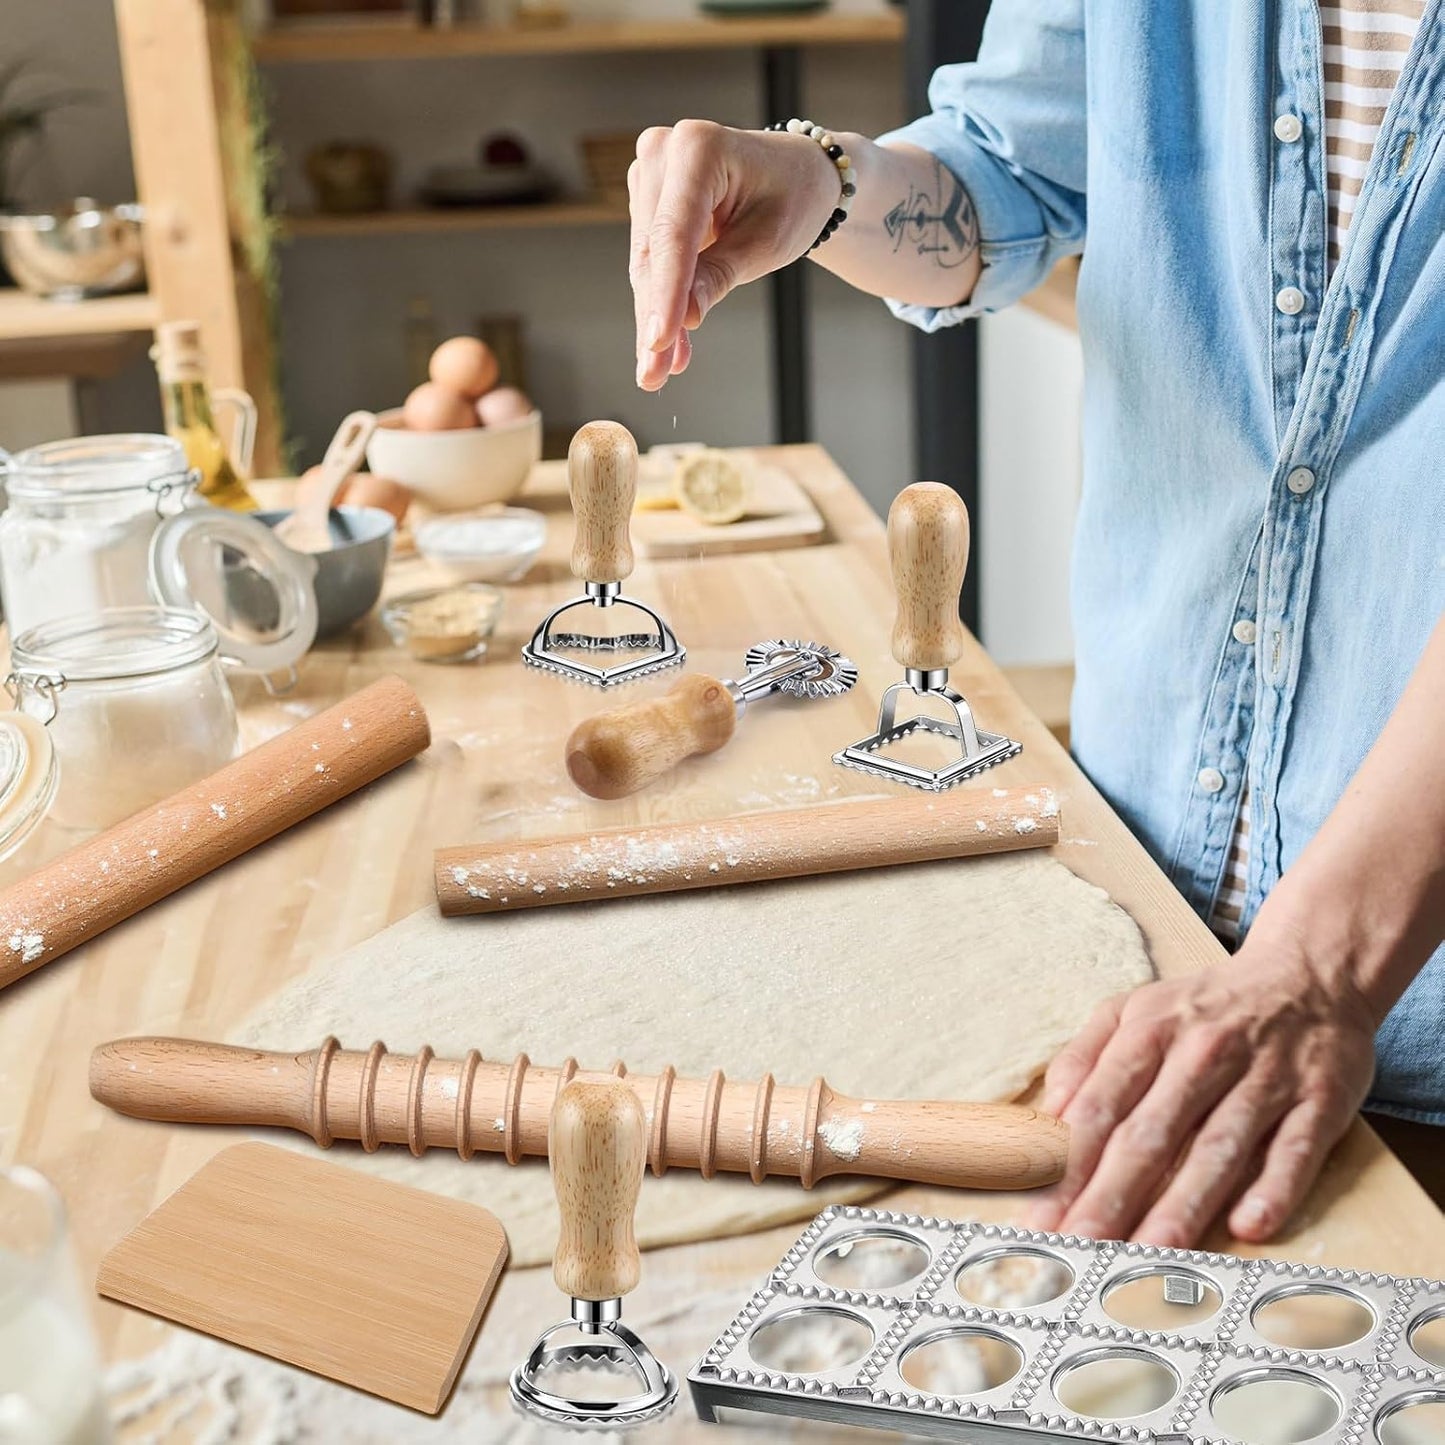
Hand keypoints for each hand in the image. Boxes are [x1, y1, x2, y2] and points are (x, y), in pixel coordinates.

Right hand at [628, 120, 840, 390]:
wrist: (798, 175)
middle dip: (656, 318)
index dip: (666, 294)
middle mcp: (662, 152)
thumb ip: (721, 274)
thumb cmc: (794, 197)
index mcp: (697, 147)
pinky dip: (661, 304)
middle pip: (653, 253)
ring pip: (646, 264)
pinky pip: (651, 262)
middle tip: (656, 374)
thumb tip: (684, 316)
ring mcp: (649, 175)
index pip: (673, 234)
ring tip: (661, 369)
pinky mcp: (647, 201)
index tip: (659, 342)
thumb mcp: (767, 241)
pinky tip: (667, 347)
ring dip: (655, 319)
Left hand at [1020, 919, 1378, 1247]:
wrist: (1308, 976)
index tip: (1042, 1212)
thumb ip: (1084, 1056)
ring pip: (1218, 1148)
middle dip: (1112, 1194)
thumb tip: (1047, 1111)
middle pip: (1151, 1134)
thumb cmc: (1205, 1007)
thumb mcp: (1133, 1009)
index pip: (1100, 1105)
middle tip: (1082, 1245)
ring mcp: (1264, 1077)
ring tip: (1151, 1253)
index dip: (1068, 1161)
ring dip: (1184, 1204)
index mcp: (1149, 1031)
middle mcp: (1203, 1053)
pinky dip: (1275, 1187)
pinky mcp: (1320, 1100)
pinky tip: (1250, 1225)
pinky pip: (1295, 1149)